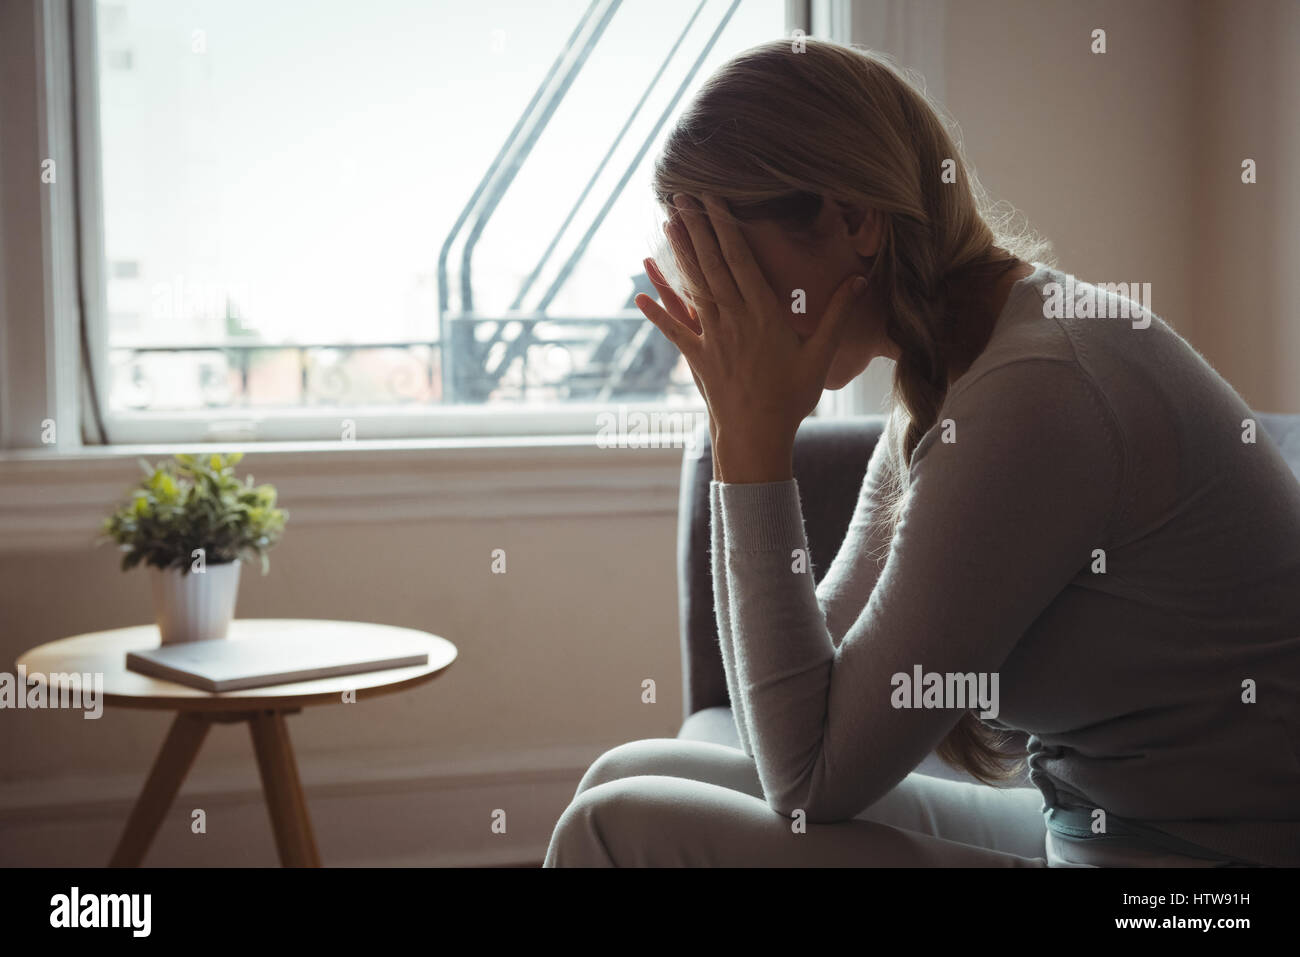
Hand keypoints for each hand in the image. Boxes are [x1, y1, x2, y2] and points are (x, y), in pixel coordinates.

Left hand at [636, 192, 867, 482]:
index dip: (725, 226)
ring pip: (693, 287)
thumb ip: (837, 313)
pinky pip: (673, 331)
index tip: (714, 199)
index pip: (741, 259)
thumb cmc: (793, 397)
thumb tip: (860, 279)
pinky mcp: (697, 358)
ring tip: (668, 222)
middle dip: (697, 228)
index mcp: (763, 313)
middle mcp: (733, 319)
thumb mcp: (821, 354)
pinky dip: (656, 313)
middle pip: (712, 264)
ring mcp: (712, 337)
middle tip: (682, 196)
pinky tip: (640, 295)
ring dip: (679, 254)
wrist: (758, 436)